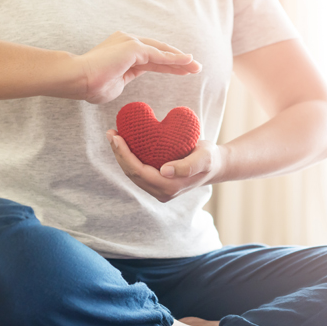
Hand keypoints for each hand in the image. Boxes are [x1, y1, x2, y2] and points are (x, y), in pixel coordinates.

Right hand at [75, 32, 201, 104]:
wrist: (76, 79)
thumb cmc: (90, 85)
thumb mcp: (113, 84)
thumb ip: (123, 79)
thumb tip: (124, 82)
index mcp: (123, 51)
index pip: (151, 59)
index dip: (168, 65)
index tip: (182, 72)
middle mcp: (127, 42)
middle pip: (159, 52)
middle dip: (178, 60)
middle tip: (195, 67)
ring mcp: (130, 43)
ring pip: (161, 52)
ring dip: (180, 59)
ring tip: (196, 66)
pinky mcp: (132, 47)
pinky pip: (158, 55)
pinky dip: (173, 59)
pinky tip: (186, 62)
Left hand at [106, 129, 224, 202]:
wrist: (215, 165)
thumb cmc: (210, 158)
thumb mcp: (204, 158)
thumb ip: (188, 166)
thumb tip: (164, 171)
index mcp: (169, 188)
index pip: (139, 172)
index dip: (124, 155)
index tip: (116, 136)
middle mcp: (161, 193)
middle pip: (132, 174)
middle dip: (118, 154)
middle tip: (111, 132)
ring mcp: (158, 190)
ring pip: (133, 174)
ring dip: (121, 156)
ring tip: (114, 136)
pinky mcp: (157, 184)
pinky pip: (138, 172)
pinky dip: (128, 158)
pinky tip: (123, 144)